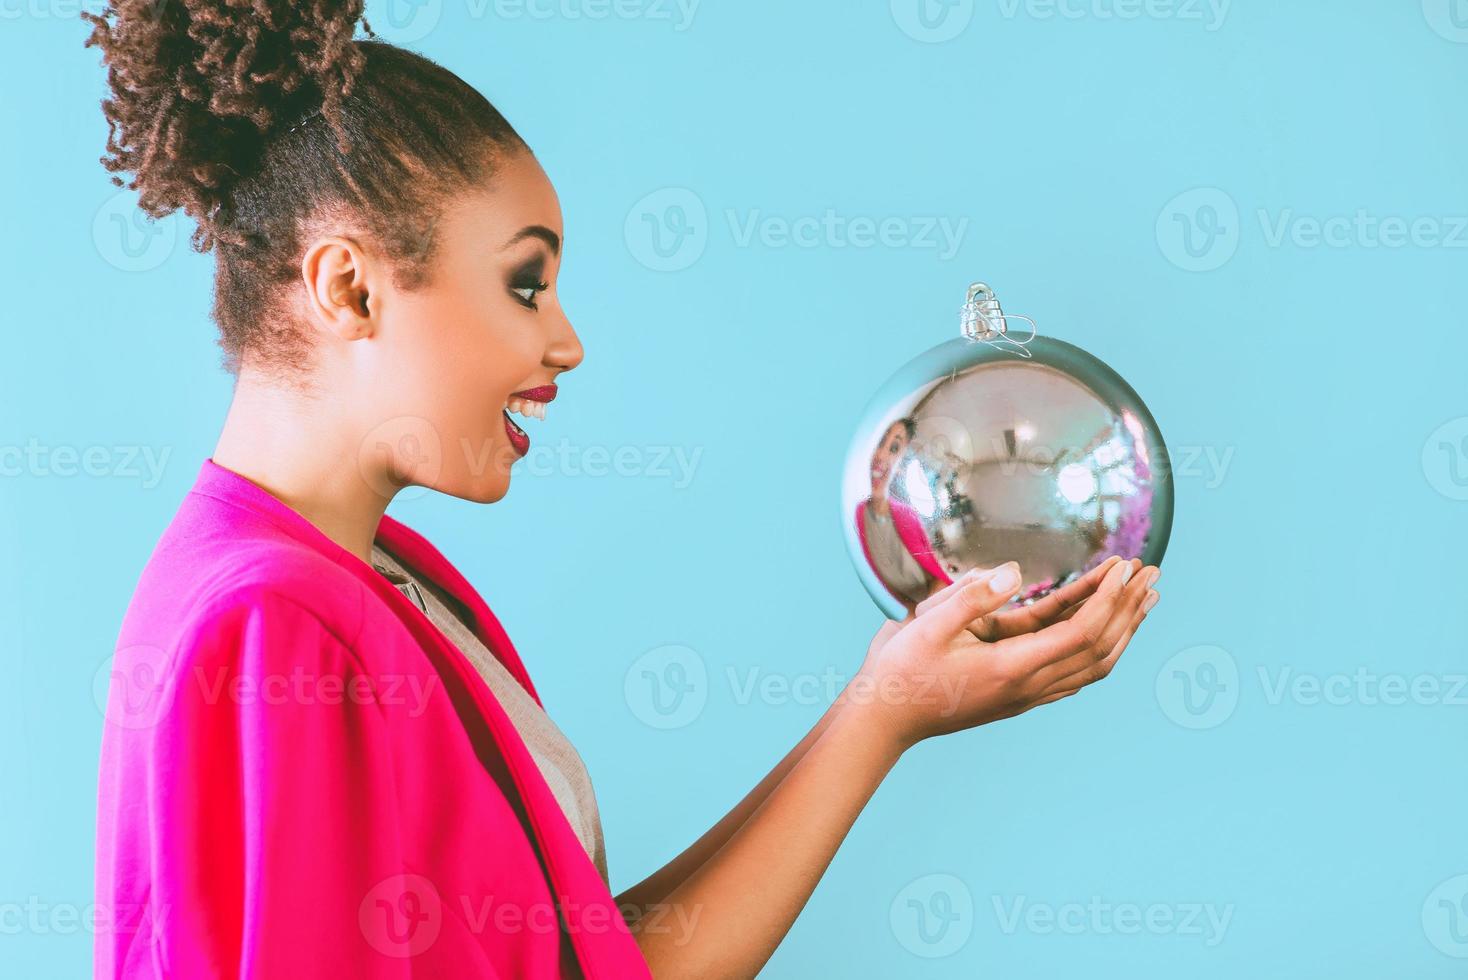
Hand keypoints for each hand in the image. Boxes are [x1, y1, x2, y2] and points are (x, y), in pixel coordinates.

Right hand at [847, 557, 1158, 750]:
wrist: (886, 719)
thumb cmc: (901, 670)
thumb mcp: (928, 624)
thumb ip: (972, 596)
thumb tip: (1013, 571)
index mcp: (1011, 667)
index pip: (1081, 631)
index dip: (1109, 598)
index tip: (1125, 567)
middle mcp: (1028, 686)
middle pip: (1099, 648)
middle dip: (1129, 609)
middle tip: (1151, 573)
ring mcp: (1027, 694)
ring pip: (1093, 664)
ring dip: (1122, 629)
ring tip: (1143, 598)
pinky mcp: (1019, 693)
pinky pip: (1074, 671)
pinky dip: (1099, 646)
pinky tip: (1105, 629)